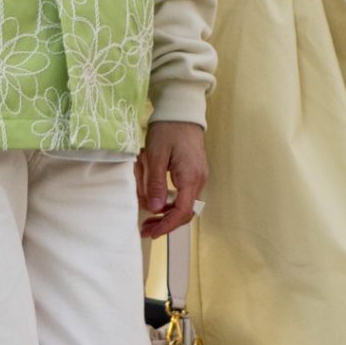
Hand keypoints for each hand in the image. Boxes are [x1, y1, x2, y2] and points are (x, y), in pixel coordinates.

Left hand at [138, 121, 208, 238]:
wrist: (181, 112)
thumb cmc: (168, 130)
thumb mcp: (156, 155)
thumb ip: (156, 183)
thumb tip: (155, 208)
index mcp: (190, 177)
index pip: (182, 211)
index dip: (166, 225)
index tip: (151, 232)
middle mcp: (199, 180)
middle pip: (185, 212)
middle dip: (166, 224)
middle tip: (146, 229)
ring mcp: (198, 176)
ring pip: (185, 204)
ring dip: (167, 214)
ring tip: (149, 219)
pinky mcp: (194, 173)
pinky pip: (184, 195)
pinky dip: (171, 203)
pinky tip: (157, 203)